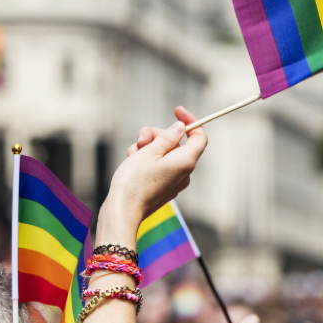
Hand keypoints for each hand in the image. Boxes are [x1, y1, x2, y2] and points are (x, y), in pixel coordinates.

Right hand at [96, 106, 206, 248]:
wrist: (122, 211)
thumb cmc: (134, 181)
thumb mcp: (149, 152)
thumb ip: (167, 138)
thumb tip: (180, 128)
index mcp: (185, 162)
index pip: (199, 137)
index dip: (190, 121)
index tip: (176, 111)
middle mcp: (184, 172)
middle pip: (176, 143)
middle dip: (157, 135)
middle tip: (140, 139)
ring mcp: (174, 181)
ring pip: (164, 153)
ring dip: (148, 148)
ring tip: (132, 155)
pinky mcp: (163, 187)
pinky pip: (159, 166)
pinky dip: (147, 160)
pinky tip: (132, 163)